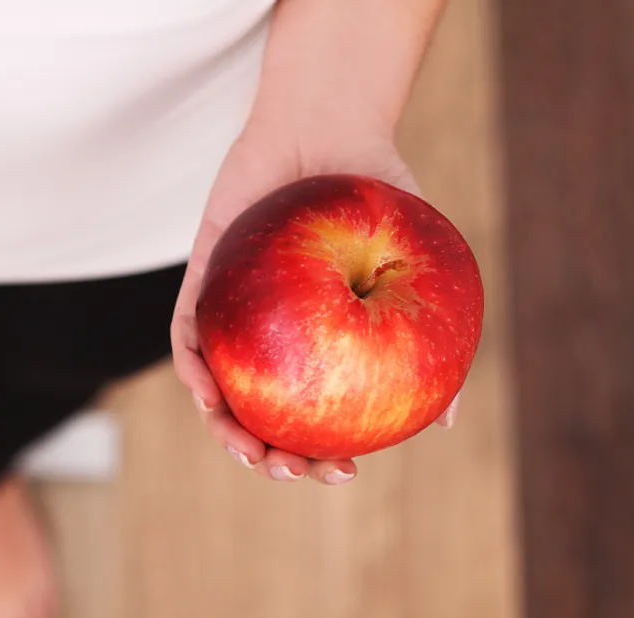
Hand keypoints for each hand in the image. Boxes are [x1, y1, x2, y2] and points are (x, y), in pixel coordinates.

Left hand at [170, 119, 458, 484]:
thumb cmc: (378, 196)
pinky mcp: (200, 282)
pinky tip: (207, 390)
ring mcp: (233, 314)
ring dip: (223, 428)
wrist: (330, 128)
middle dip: (268, 458)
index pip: (313, 416)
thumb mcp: (416, 266)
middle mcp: (272, 338)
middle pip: (258, 415)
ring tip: (248, 451)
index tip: (343, 473)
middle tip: (290, 471)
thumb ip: (428, 334)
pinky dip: (193, 367)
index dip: (320, 454)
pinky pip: (187, 333)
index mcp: (318, 344)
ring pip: (216, 388)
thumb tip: (446, 420)